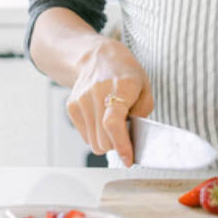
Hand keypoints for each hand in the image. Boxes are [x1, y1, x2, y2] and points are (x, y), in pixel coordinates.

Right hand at [66, 37, 152, 165]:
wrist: (98, 57)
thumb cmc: (126, 74)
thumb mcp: (145, 87)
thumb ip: (144, 111)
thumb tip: (134, 136)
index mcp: (121, 86)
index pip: (114, 123)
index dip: (121, 145)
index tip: (128, 159)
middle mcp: (98, 92)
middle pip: (103, 139)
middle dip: (117, 144)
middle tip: (125, 133)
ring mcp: (81, 99)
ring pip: (93, 142)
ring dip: (106, 140)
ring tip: (113, 122)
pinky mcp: (72, 106)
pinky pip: (85, 136)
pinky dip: (95, 133)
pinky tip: (101, 116)